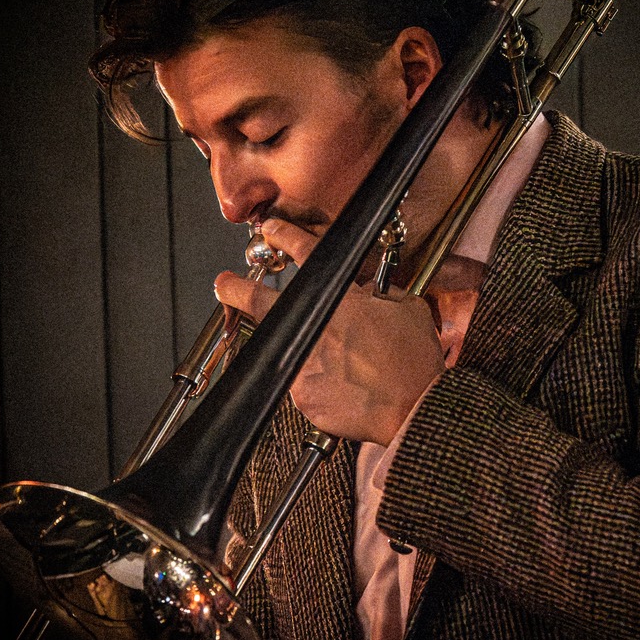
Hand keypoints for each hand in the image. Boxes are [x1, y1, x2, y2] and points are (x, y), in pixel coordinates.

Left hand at [214, 217, 444, 445]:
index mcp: (340, 298)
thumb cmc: (414, 362)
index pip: (304, 253)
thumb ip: (384, 293)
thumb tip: (369, 290)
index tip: (271, 230)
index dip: (284, 235)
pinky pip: (299, 383)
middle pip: (260, 300)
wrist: (413, 409)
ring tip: (319, 356)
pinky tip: (339, 387)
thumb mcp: (409, 310)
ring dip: (291, 347)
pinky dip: (314, 382)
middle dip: (236, 289)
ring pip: (282, 348)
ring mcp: (303, 362)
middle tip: (225, 284)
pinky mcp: (301, 394)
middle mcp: (314, 326)